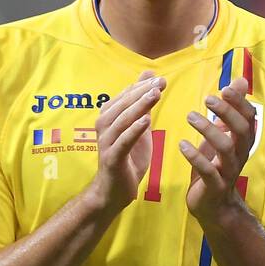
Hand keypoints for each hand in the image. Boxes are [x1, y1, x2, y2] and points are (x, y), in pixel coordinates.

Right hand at [89, 71, 166, 213]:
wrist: (114, 190)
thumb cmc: (128, 157)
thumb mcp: (139, 127)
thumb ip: (142, 103)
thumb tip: (150, 75)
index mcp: (109, 117)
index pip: (125, 96)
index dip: (142, 86)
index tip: (160, 78)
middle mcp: (104, 126)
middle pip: (123, 105)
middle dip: (142, 92)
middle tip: (160, 82)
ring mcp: (106, 142)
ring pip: (122, 120)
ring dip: (138, 106)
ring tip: (154, 95)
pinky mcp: (111, 158)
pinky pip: (122, 142)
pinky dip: (133, 130)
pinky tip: (146, 121)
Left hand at [181, 76, 256, 225]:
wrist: (214, 205)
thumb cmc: (216, 165)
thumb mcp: (224, 135)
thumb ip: (231, 109)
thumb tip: (242, 80)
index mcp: (243, 141)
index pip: (249, 117)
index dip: (240, 102)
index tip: (225, 87)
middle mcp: (240, 155)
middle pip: (242, 130)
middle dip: (227, 112)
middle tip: (207, 98)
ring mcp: (228, 171)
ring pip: (226, 148)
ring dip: (209, 130)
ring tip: (190, 116)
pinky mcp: (215, 186)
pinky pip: (208, 171)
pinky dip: (196, 157)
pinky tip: (182, 146)